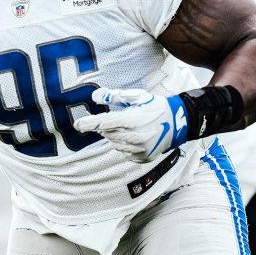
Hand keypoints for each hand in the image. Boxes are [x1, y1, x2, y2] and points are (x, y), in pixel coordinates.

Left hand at [73, 88, 188, 162]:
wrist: (178, 123)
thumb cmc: (155, 106)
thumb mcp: (136, 97)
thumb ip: (114, 96)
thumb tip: (94, 97)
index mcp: (133, 120)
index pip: (105, 122)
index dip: (90, 124)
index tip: (77, 125)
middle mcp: (136, 137)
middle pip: (108, 134)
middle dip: (108, 127)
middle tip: (119, 119)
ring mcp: (140, 149)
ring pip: (115, 144)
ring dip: (116, 136)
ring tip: (130, 127)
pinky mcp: (143, 158)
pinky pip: (125, 153)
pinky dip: (125, 145)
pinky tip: (135, 137)